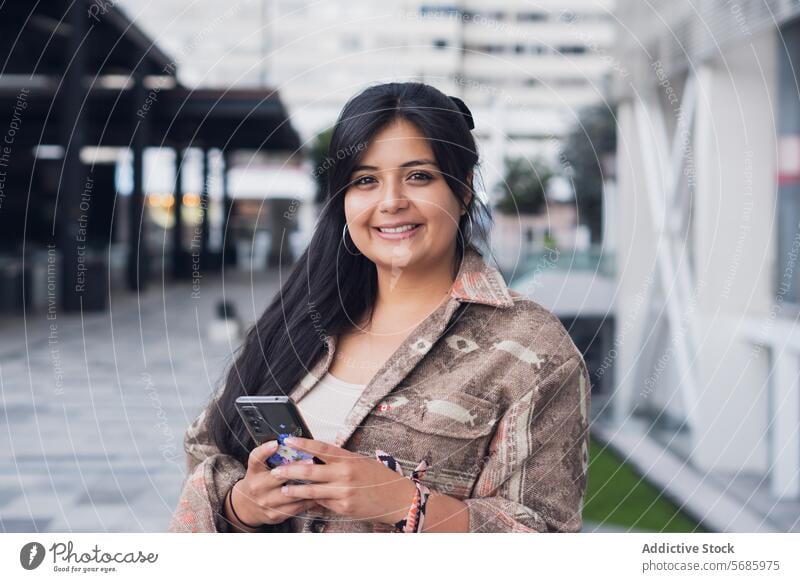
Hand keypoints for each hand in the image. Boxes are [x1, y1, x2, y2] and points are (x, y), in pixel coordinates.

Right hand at [230, 440, 321, 526]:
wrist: (247, 507)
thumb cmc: (259, 482)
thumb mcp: (260, 468)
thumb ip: (272, 458)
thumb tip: (294, 443)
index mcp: (254, 472)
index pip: (256, 459)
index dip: (265, 450)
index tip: (276, 443)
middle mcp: (258, 487)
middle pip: (277, 477)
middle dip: (296, 469)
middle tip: (311, 462)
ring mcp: (266, 502)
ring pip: (290, 494)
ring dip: (307, 486)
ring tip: (320, 478)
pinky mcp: (275, 514)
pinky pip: (296, 507)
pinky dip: (309, 500)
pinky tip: (318, 493)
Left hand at [269, 436, 417, 525]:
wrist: (397, 498)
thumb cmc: (379, 478)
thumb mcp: (360, 462)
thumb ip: (339, 460)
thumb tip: (317, 457)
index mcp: (348, 458)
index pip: (320, 447)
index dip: (302, 442)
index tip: (287, 439)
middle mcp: (344, 473)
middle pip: (310, 469)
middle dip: (290, 470)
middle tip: (276, 470)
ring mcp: (343, 491)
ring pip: (312, 490)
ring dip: (295, 489)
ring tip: (283, 488)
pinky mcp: (344, 506)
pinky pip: (322, 503)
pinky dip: (310, 502)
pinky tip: (301, 502)